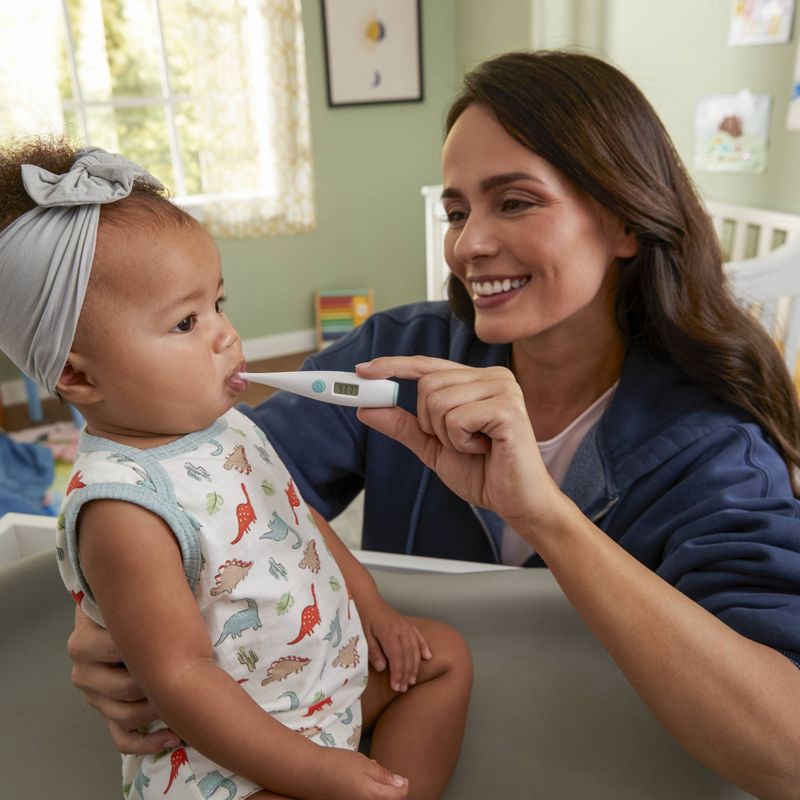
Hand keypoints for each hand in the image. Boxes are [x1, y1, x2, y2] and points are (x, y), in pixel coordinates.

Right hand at [67, 605, 179, 753]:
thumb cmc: (131, 604)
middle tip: (186, 665)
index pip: (119, 649)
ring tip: (184, 692)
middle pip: (126, 688)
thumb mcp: (131, 596)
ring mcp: (93, 696)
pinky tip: (173, 734)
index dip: (152, 646)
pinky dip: (148, 742)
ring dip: (159, 708)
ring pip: (127, 715)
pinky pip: (122, 738)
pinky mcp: (104, 712)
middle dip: (159, 680)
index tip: (178, 639)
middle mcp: (82, 671)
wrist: (114, 616)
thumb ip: (139, 595)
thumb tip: (168, 580)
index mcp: (83, 640)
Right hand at [314, 747, 407, 799]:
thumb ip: (385, 776)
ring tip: (364, 776)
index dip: (402, 784)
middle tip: (378, 774)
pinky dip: (363, 794)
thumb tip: (403, 784)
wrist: (309, 774)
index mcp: (374, 797)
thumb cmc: (338, 766)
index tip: (400, 777)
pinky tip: (354, 783)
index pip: (399, 795)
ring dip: (375, 791)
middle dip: (388, 789)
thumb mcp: (364, 764)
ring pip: (374, 799)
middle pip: (386, 799)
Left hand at [356, 356, 560, 530]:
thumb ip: (403, 425)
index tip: (362, 370)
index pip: (427, 365)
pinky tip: (484, 449)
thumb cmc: (484, 473)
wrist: (517, 502)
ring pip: (438, 401)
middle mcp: (492, 376)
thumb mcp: (433, 447)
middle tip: (457, 442)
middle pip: (427, 384)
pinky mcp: (507, 407)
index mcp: (477, 380)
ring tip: (474, 447)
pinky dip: (460, 442)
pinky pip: (455, 418)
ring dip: (446, 435)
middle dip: (429, 422)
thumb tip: (366, 408)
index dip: (393, 365)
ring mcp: (503, 388)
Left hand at [360, 598, 431, 692]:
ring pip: (415, 648)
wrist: (369, 599)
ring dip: (415, 665)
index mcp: (388, 632)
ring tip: (413, 680)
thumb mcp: (363, 635)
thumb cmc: (364, 617)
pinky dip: (424, 647)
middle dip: (406, 673)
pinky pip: (419, 636)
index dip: (398, 673)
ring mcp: (406, 626)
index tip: (396, 686)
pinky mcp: (408, 624)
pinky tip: (428, 657)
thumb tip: (383, 668)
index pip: (396, 657)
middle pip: (408, 655)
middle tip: (403, 688)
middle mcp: (400, 629)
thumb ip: (374, 651)